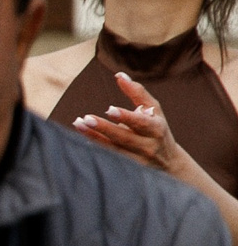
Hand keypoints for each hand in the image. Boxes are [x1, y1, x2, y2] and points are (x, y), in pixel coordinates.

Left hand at [71, 72, 189, 178]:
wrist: (169, 164)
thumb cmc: (157, 129)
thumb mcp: (154, 111)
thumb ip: (137, 93)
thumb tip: (119, 75)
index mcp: (156, 129)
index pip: (140, 123)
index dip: (126, 117)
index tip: (109, 109)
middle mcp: (148, 146)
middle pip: (124, 138)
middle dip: (104, 128)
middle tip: (85, 118)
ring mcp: (138, 160)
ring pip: (113, 150)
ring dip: (94, 137)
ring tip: (78, 124)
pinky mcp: (128, 170)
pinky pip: (109, 160)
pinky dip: (95, 150)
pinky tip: (79, 140)